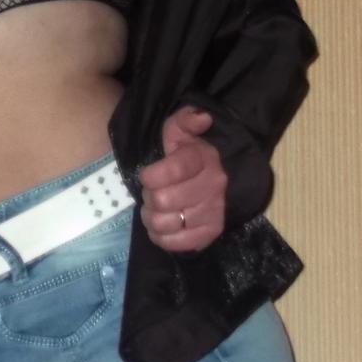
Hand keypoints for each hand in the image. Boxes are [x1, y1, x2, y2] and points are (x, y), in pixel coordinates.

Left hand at [137, 106, 226, 252]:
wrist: (212, 178)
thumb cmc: (186, 154)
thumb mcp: (180, 131)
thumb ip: (185, 120)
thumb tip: (201, 117)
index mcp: (203, 159)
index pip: (172, 171)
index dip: (150, 176)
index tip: (147, 174)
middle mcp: (213, 186)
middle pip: (163, 201)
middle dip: (149, 197)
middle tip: (153, 192)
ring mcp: (213, 212)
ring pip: (165, 223)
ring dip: (152, 218)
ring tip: (157, 209)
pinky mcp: (210, 234)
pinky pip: (175, 243)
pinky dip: (162, 236)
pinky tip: (165, 224)